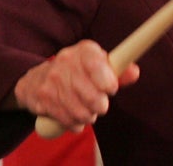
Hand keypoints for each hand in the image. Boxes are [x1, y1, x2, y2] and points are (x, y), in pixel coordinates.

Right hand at [14, 40, 139, 131]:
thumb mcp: (98, 64)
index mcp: (84, 50)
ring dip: (88, 116)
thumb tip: (135, 72)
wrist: (37, 79)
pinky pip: (68, 120)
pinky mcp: (43, 99)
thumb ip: (118, 70)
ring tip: (87, 110)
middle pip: (92, 95)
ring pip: (81, 111)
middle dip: (100, 105)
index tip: (111, 89)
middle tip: (100, 104)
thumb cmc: (77, 71)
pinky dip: (75, 123)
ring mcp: (52, 80)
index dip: (108, 82)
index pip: (97, 65)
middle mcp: (66, 61)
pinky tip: (74, 115)